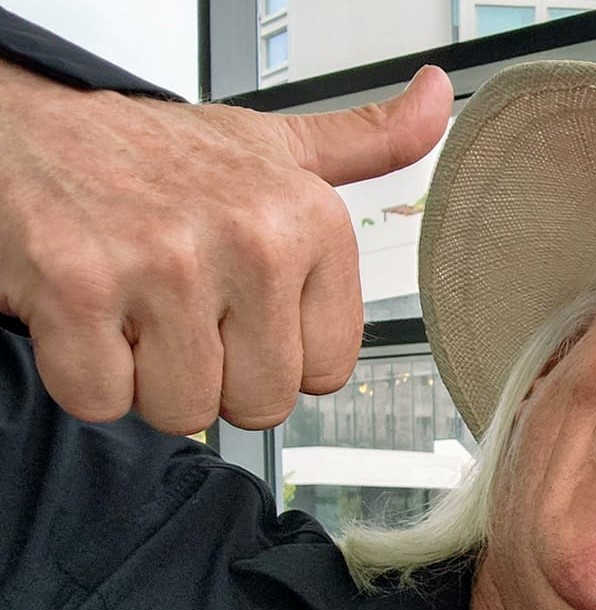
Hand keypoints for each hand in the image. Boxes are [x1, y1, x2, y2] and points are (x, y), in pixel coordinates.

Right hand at [0, 60, 451, 433]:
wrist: (21, 129)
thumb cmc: (151, 156)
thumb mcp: (273, 145)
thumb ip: (366, 143)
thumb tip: (440, 100)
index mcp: (309, 220)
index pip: (326, 374)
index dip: (271, 355)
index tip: (235, 305)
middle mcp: (249, 239)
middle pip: (260, 403)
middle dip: (210, 374)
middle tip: (174, 308)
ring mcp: (165, 264)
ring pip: (183, 410)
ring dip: (145, 377)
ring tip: (131, 306)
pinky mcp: (80, 289)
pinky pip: (103, 398)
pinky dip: (82, 372)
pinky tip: (84, 314)